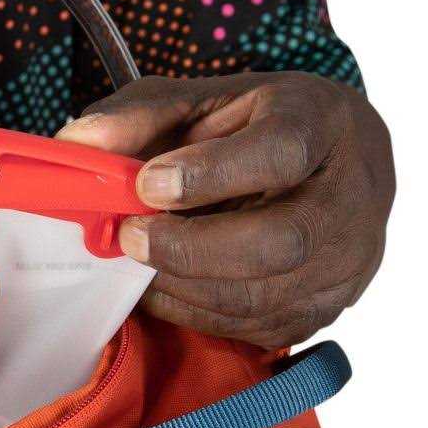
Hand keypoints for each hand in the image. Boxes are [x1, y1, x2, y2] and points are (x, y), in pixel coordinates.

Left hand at [57, 72, 393, 347]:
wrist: (334, 164)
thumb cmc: (258, 127)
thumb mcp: (204, 102)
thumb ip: (139, 117)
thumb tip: (75, 144)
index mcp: (326, 124)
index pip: (280, 154)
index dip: (209, 174)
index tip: (147, 183)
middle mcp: (353, 198)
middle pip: (277, 241)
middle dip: (189, 248)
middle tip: (131, 237)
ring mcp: (346, 263)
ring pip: (261, 296)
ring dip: (183, 284)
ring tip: (139, 260)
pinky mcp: (323, 309)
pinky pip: (253, 326)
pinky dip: (195, 310)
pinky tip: (165, 285)